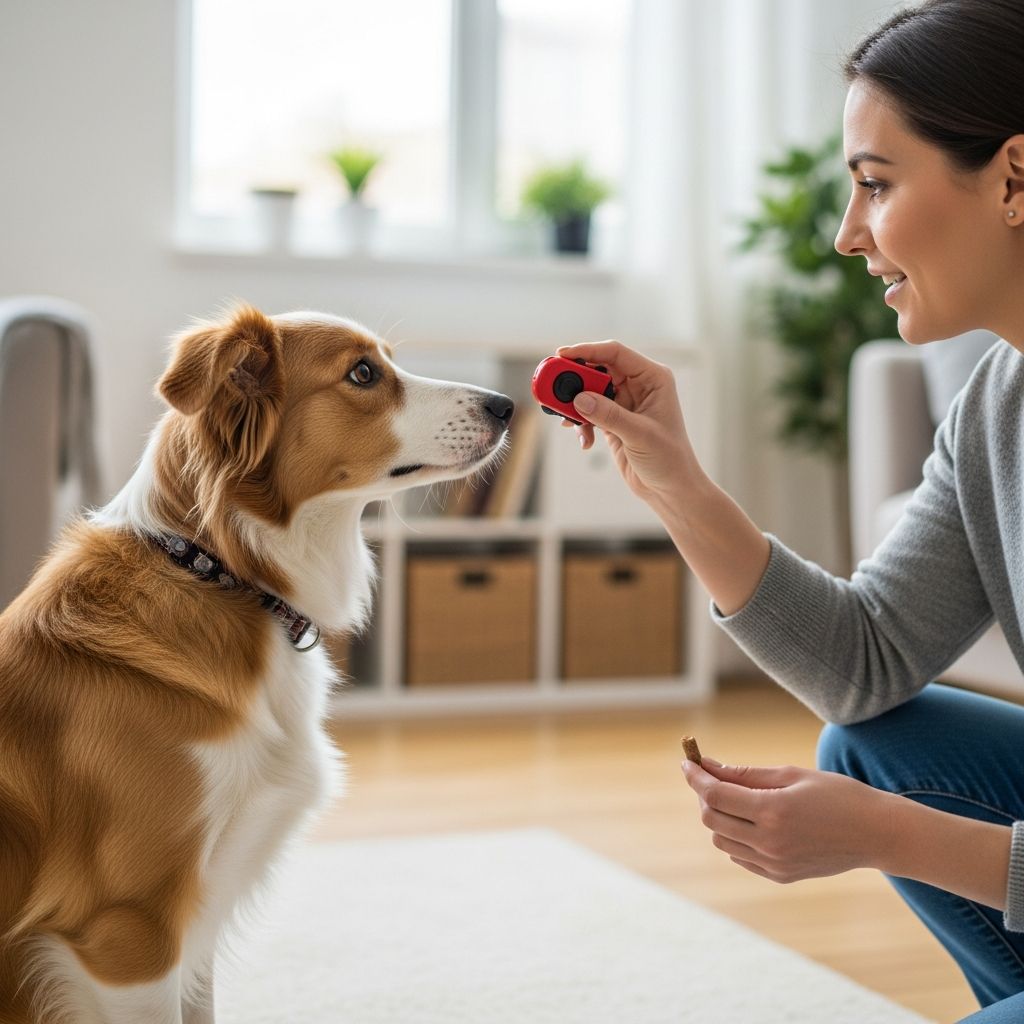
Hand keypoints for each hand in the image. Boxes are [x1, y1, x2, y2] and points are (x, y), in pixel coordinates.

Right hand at [554, 340, 702, 508]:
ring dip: (574, 405)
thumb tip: (579, 398)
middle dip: (574, 380)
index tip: (561, 355)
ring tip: (567, 420)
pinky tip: (583, 439)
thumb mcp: (639, 435)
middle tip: (552, 389)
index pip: (615, 354)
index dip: (587, 351)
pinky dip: (580, 423)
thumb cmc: (669, 459)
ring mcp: (623, 403)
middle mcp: (637, 386)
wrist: (670, 489)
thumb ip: (609, 415)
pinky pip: (588, 412)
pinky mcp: (612, 421)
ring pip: (588, 391)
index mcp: (652, 378)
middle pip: (597, 371)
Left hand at [681, 756, 894, 883]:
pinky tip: (748, 821)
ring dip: (717, 818)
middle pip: (711, 820)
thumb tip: (710, 767)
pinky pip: (740, 857)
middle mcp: (769, 842)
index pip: (715, 795)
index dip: (696, 777)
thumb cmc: (838, 795)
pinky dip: (734, 838)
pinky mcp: (781, 876)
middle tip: (710, 777)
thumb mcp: (792, 774)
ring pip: (722, 841)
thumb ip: (747, 774)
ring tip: (733, 798)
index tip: (687, 763)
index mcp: (773, 811)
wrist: (876, 834)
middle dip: (703, 796)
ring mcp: (774, 863)